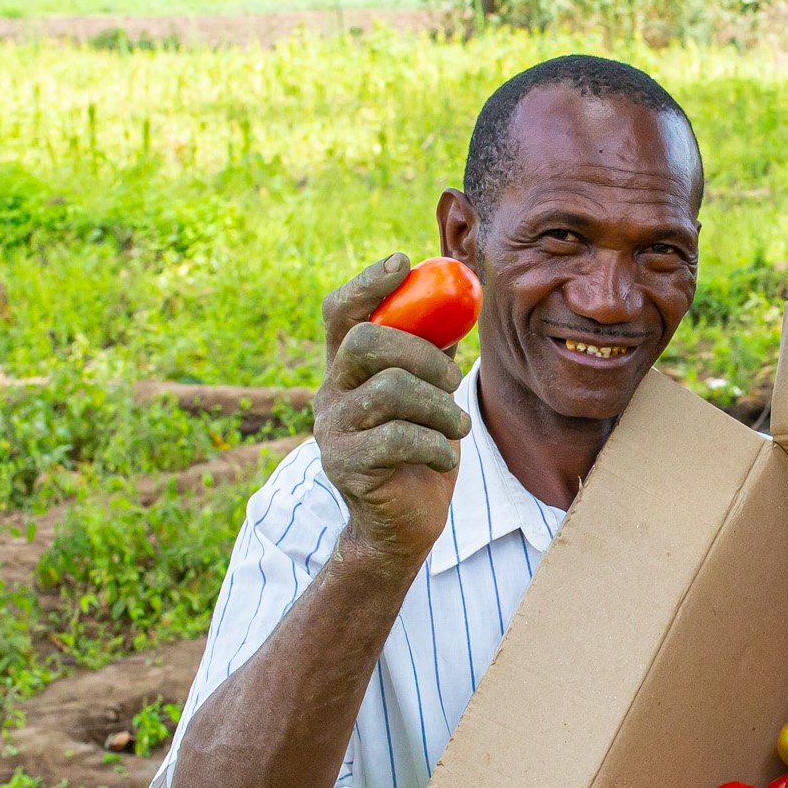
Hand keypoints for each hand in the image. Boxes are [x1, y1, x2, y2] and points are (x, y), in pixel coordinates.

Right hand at [315, 253, 471, 567]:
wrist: (401, 525)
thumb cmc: (418, 454)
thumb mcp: (428, 397)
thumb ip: (432, 353)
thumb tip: (456, 304)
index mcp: (347, 369)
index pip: (342, 312)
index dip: (369, 283)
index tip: (404, 262)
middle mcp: (330, 392)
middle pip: (365, 341)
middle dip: (423, 354)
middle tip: (454, 381)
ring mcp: (332, 429)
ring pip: (390, 390)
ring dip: (440, 407)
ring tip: (456, 428)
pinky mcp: (345, 465)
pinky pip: (399, 439)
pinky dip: (436, 445)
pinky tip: (444, 456)